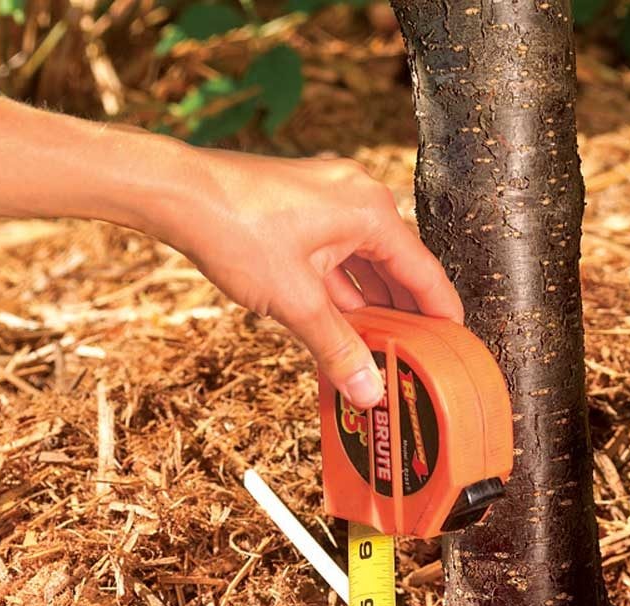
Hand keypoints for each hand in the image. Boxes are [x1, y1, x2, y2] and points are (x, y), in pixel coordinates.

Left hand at [167, 150, 462, 408]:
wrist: (174, 192)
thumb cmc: (234, 228)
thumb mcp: (295, 301)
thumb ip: (338, 348)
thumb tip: (369, 390)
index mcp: (370, 212)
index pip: (424, 272)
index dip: (442, 314)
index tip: (455, 345)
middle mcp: (357, 200)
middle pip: (396, 269)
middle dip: (404, 316)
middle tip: (418, 358)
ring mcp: (328, 202)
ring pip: (364, 266)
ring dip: (371, 308)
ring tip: (382, 351)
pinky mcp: (302, 211)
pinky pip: (338, 259)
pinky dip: (343, 293)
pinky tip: (343, 328)